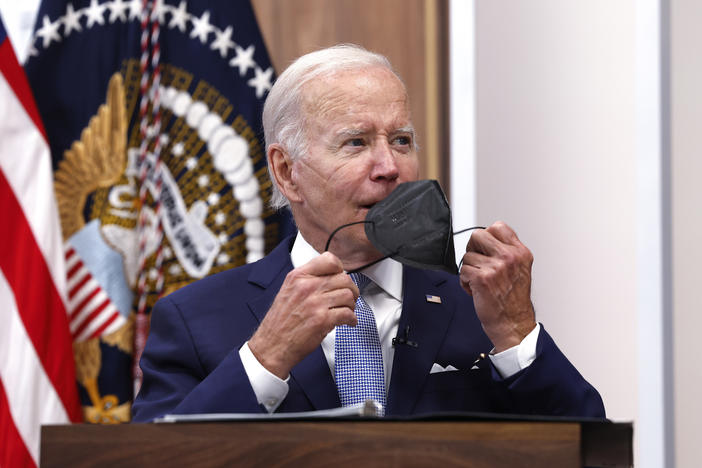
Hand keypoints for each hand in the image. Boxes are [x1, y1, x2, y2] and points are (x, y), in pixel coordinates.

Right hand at [248, 252, 358, 378]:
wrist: (272, 346)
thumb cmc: (280, 322)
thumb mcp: (288, 291)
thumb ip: (307, 281)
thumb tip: (330, 278)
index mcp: (298, 277)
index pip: (329, 260)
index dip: (340, 269)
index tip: (341, 277)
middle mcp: (306, 287)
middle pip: (343, 279)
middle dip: (351, 289)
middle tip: (350, 297)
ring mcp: (315, 303)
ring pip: (348, 295)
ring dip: (352, 305)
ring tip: (347, 310)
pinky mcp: (322, 320)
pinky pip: (348, 313)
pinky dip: (352, 319)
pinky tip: (348, 321)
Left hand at [459, 221, 535, 351]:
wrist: (513, 324)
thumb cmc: (513, 300)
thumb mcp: (520, 269)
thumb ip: (506, 252)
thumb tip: (485, 239)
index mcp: (520, 252)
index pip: (498, 226)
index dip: (486, 237)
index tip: (486, 249)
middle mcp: (509, 257)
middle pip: (478, 235)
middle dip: (473, 249)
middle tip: (478, 263)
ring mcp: (496, 267)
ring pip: (467, 255)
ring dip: (469, 270)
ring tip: (480, 282)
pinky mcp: (482, 278)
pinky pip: (463, 271)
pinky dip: (465, 282)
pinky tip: (476, 290)